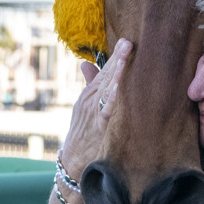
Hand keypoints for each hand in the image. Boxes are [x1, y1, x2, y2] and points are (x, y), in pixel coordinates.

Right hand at [62, 38, 131, 174]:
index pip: (105, 70)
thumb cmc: (83, 133)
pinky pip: (107, 111)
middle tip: (128, 42)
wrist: (74, 162)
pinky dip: (113, 100)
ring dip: (116, 74)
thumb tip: (86, 63)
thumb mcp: (84, 106)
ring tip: (125, 59)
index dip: (115, 56)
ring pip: (107, 90)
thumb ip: (90, 84)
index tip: (126, 40)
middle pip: (107, 76)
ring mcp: (95, 113)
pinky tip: (120, 89)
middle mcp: (92, 100)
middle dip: (118, 59)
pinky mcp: (100, 128)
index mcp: (91, 93)